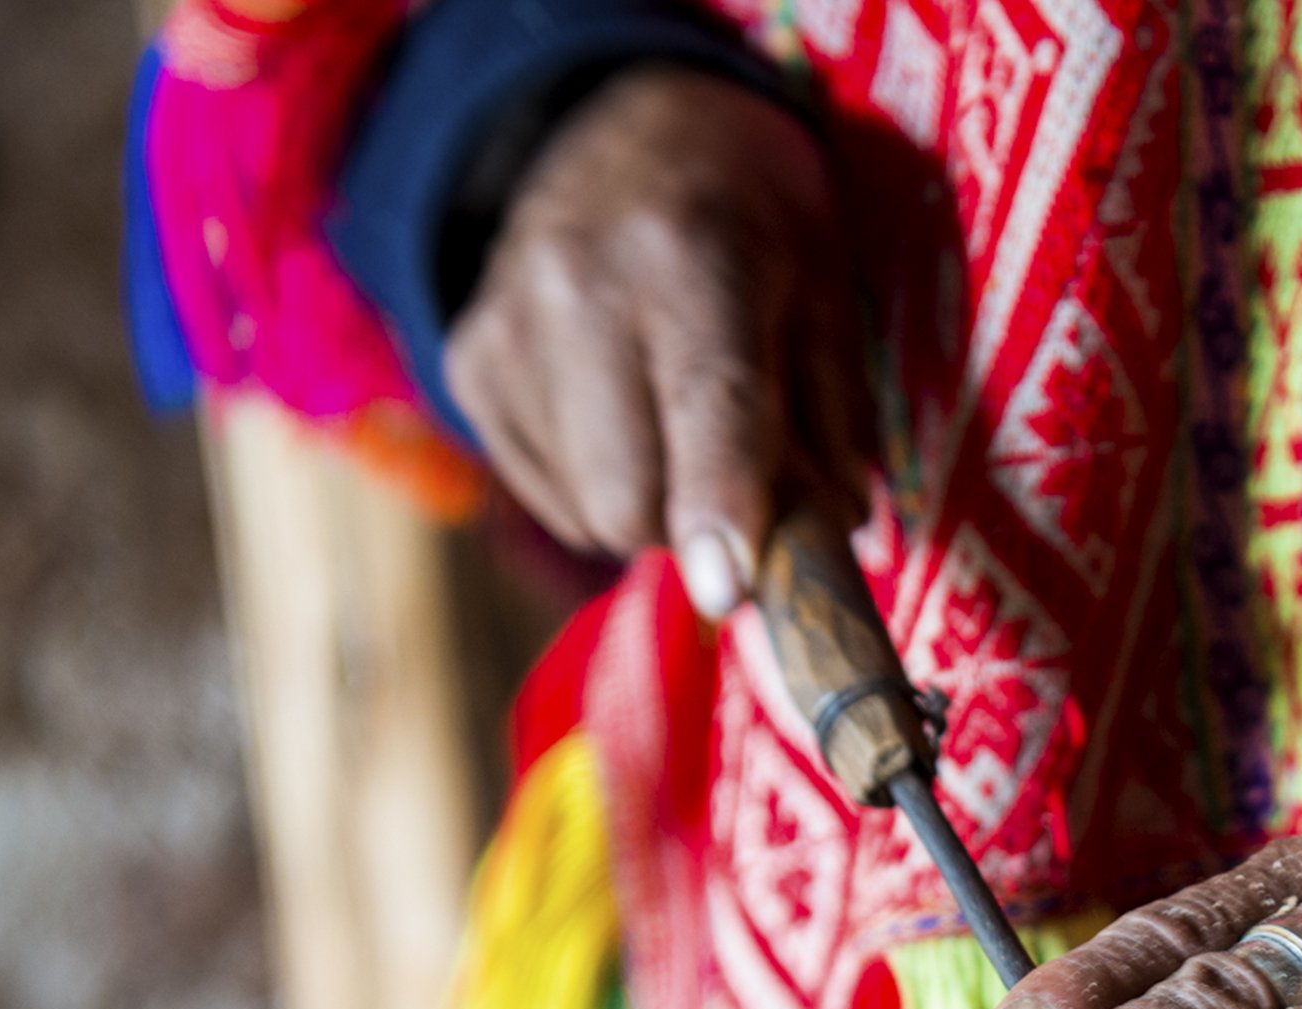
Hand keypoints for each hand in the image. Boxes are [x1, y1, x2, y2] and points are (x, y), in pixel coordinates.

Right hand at [446, 67, 872, 614]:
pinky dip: (600, 486)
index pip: (704, 408)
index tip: (732, 592)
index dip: (718, 513)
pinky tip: (621, 414)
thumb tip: (829, 544)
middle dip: (695, 524)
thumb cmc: (749, 216)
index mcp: (689, 257)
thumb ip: (833, 420)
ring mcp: (506, 331)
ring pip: (587, 511)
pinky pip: (550, 496)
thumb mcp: (826, 288)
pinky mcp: (468, 367)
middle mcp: (577, 290)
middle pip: (629, 498)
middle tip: (735, 480)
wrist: (621, 124)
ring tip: (672, 421)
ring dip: (651, 505)